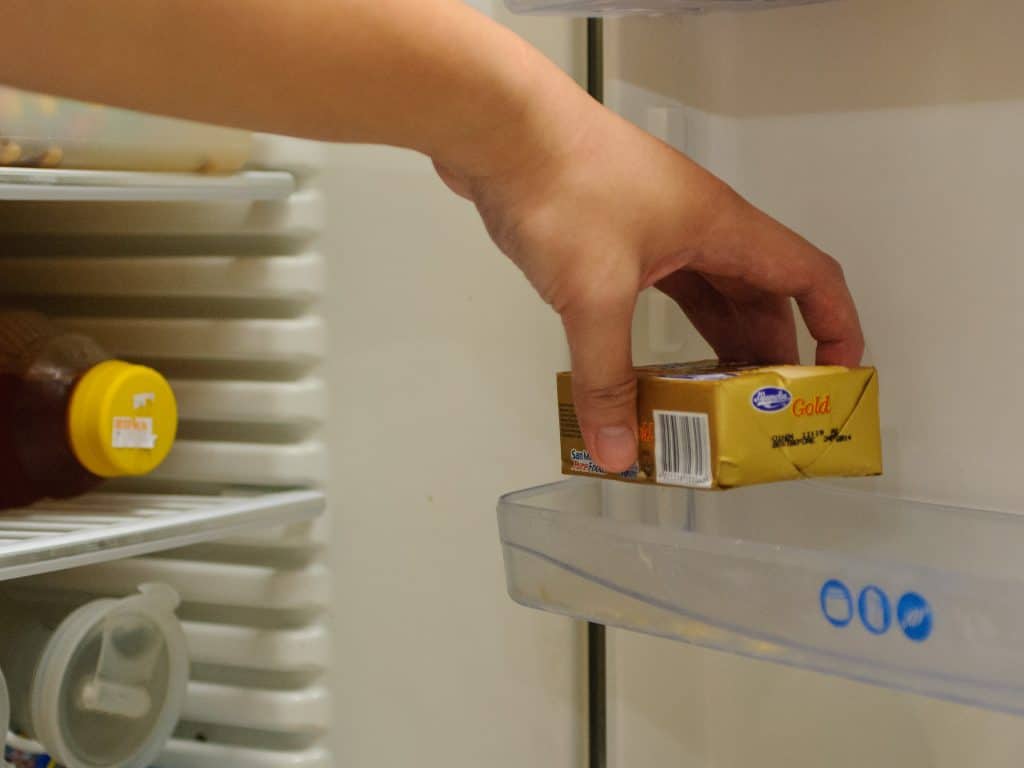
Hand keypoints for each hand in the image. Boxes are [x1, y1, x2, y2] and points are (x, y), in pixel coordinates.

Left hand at [436, 87, 862, 473]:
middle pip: (759, 296)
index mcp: (722, 229)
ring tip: (713, 406)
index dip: (835, 328)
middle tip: (758, 418)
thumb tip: (617, 453)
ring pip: (708, 295)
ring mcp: (657, 229)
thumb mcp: (594, 295)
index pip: (810, 276)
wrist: (498, 129)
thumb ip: (606, 378)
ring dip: (716, 347)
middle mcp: (700, 227)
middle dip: (766, 357)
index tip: (834, 382)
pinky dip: (665, 333)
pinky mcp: (616, 235)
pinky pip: (661, 291)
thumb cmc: (564, 191)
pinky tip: (651, 368)